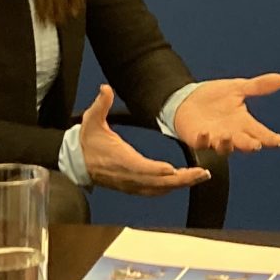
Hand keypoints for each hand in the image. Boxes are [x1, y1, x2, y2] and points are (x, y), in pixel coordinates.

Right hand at [76, 85, 207, 194]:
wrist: (77, 161)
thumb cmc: (87, 140)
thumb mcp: (92, 119)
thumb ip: (101, 104)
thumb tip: (106, 89)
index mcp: (119, 159)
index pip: (139, 167)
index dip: (155, 170)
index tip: (171, 170)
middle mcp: (127, 175)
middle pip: (156, 182)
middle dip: (181, 179)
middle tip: (202, 173)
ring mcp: (130, 184)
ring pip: (159, 189)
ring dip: (180, 184)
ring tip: (200, 177)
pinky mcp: (132, 187)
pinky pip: (154, 191)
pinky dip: (170, 188)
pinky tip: (183, 182)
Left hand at [170, 73, 279, 153]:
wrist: (188, 99)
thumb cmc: (214, 96)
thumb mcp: (238, 88)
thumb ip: (259, 86)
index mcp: (243, 122)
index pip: (260, 132)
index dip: (270, 138)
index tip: (279, 141)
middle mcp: (232, 134)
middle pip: (244, 143)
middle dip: (250, 144)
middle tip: (257, 145)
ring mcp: (215, 138)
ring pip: (224, 147)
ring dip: (227, 144)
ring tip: (229, 136)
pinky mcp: (198, 139)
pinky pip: (201, 143)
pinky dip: (204, 139)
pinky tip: (205, 132)